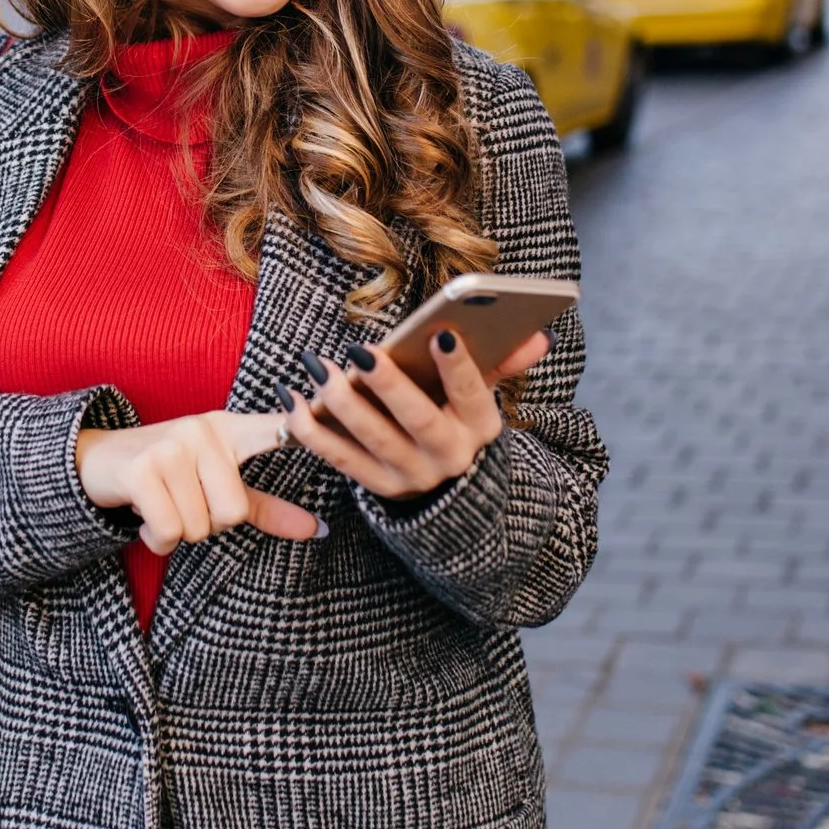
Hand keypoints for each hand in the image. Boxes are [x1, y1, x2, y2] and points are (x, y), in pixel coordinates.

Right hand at [75, 412, 324, 555]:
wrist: (95, 463)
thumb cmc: (165, 476)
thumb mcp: (215, 484)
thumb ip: (266, 506)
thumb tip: (318, 530)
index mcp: (228, 431)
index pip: (276, 428)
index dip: (307, 423)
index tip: (336, 404)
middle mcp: (203, 431)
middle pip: (234, 513)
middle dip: (207, 524)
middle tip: (183, 502)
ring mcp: (173, 446)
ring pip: (200, 528)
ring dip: (177, 532)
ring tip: (161, 504)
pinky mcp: (144, 469)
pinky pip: (170, 532)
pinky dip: (156, 539)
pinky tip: (145, 514)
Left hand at [286, 330, 551, 502]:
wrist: (450, 495)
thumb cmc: (458, 421)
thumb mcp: (483, 396)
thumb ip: (503, 362)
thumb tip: (537, 335)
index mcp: (481, 427)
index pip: (473, 395)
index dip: (459, 367)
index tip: (440, 334)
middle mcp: (449, 456)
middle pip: (417, 420)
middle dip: (389, 384)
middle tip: (360, 350)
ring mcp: (411, 475)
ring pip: (372, 439)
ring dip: (341, 402)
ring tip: (317, 365)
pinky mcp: (377, 487)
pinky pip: (338, 458)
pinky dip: (310, 430)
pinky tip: (291, 398)